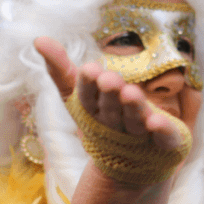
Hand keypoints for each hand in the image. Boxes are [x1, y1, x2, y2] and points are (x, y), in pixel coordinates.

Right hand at [33, 36, 187, 150]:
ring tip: (130, 93)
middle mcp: (115, 125)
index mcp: (94, 113)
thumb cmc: (106, 119)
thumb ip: (61, 69)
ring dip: (132, 108)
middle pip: (111, 109)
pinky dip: (161, 130)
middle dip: (110, 95)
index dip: (88, 85)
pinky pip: (164, 137)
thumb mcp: (81, 94)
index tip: (89, 69)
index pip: (88, 98)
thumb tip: (38, 39)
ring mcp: (139, 135)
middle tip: (108, 79)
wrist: (134, 164)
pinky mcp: (165, 142)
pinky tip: (158, 122)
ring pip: (135, 121)